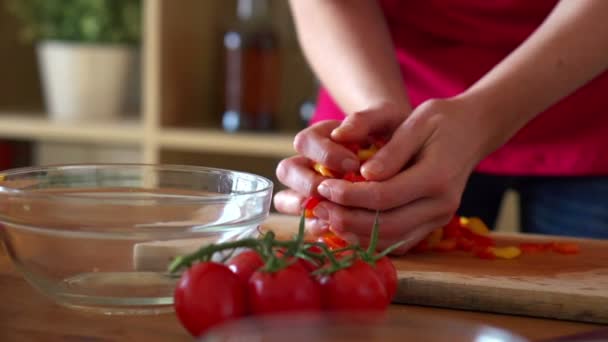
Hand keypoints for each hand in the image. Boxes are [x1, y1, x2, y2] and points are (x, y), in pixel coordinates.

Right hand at [273, 103, 406, 235]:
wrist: (404, 153)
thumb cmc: (390, 131)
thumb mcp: (385, 117)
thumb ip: (365, 119)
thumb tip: (340, 133)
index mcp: (319, 137)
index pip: (304, 142)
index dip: (324, 155)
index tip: (353, 163)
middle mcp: (308, 162)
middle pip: (286, 171)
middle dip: (308, 183)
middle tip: (337, 191)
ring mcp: (310, 188)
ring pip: (286, 199)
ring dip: (305, 209)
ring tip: (331, 216)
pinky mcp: (321, 211)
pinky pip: (307, 223)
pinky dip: (319, 228)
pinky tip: (341, 230)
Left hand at [303, 97, 490, 253]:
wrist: (473, 132)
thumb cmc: (440, 121)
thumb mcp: (416, 122)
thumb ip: (392, 150)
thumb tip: (365, 174)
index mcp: (437, 177)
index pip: (384, 196)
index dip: (349, 195)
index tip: (323, 186)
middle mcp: (441, 205)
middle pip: (386, 225)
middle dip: (347, 219)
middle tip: (317, 209)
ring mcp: (439, 219)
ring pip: (392, 239)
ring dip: (355, 234)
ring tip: (326, 219)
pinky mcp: (432, 225)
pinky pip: (399, 241)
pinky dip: (371, 239)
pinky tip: (347, 227)